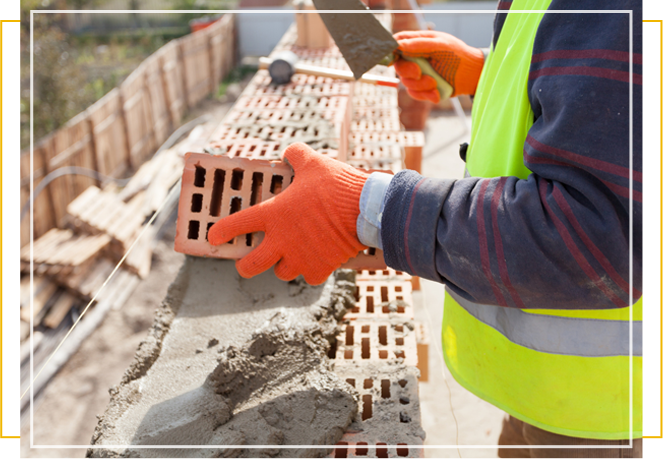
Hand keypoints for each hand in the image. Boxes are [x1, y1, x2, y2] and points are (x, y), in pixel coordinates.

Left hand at [208, 143, 368, 284]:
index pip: (237, 224)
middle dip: (244, 265)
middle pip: (250, 266)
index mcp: (274, 214)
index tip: (213, 237)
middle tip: (246, 262)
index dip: (221, 232)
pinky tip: (316, 261)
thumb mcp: (314, 162)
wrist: (366, 209)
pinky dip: (311, 271)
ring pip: (280, 272)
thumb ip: (296, 156)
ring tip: (289, 256)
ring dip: (282, 265)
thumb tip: (289, 152)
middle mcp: (281, 240)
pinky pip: (309, 277)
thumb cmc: (338, 185)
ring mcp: (300, 257)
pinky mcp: (320, 268)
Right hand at [393, 30, 483, 102]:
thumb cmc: (458, 55)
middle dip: (407, 71)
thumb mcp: (440, 45)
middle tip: (419, 72)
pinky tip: (437, 94)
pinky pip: (415, 94)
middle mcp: (415, 58)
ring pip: (406, 82)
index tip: (392, 59)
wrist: (471, 75)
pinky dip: (425, 95)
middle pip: (399, 66)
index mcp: (418, 43)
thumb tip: (399, 45)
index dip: (391, 51)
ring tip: (435, 83)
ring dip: (420, 85)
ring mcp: (418, 74)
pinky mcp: (423, 88)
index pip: (398, 43)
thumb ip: (419, 44)